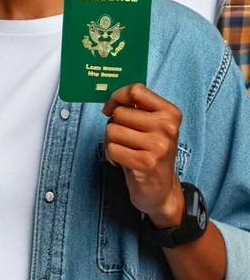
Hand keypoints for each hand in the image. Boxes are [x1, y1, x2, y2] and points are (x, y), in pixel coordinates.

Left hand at [102, 83, 183, 228]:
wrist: (161, 189)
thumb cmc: (150, 152)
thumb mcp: (151, 126)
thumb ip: (136, 108)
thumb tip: (109, 101)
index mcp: (170, 113)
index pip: (136, 90)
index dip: (117, 97)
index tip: (111, 108)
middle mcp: (168, 127)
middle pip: (119, 113)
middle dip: (115, 125)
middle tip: (125, 139)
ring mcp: (159, 145)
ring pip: (112, 130)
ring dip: (111, 142)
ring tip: (126, 151)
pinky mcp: (146, 162)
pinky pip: (112, 148)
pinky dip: (112, 155)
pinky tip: (125, 161)